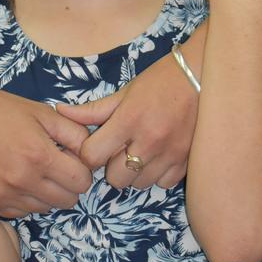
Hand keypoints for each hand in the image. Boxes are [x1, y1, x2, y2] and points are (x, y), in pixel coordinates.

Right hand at [0, 62, 94, 217]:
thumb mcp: (39, 111)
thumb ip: (72, 131)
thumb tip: (90, 149)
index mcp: (38, 155)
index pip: (81, 181)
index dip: (82, 168)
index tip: (72, 157)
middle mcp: (22, 182)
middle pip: (67, 200)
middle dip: (68, 182)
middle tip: (57, 163)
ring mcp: (4, 196)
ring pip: (45, 209)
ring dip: (47, 192)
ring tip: (34, 167)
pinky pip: (22, 211)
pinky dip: (26, 198)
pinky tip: (16, 176)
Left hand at [55, 50, 199, 190]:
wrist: (200, 76)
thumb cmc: (158, 81)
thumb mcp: (124, 92)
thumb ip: (93, 109)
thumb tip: (61, 112)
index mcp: (128, 119)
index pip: (93, 156)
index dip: (89, 153)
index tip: (96, 144)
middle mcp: (148, 140)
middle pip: (115, 179)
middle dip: (111, 166)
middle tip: (119, 149)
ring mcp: (169, 154)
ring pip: (138, 184)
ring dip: (134, 172)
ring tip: (140, 151)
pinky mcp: (185, 162)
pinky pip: (162, 184)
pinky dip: (156, 175)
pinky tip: (157, 156)